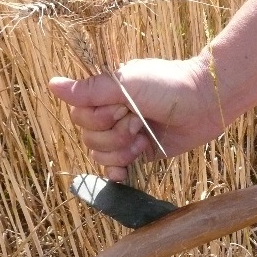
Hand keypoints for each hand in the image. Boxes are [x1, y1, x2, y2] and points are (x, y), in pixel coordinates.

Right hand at [49, 58, 221, 180]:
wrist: (204, 104)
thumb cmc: (167, 86)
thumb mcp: (126, 83)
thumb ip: (90, 90)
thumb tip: (51, 85)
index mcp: (105, 94)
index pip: (78, 116)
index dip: (97, 118)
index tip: (122, 107)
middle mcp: (111, 115)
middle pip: (88, 138)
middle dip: (113, 135)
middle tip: (138, 122)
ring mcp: (124, 136)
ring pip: (100, 155)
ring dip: (121, 151)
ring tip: (143, 138)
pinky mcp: (139, 154)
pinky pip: (115, 170)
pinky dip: (118, 172)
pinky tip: (126, 172)